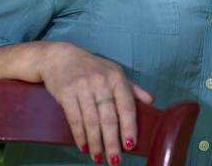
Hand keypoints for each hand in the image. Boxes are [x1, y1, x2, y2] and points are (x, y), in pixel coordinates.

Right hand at [38, 42, 153, 164]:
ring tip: (99, 158)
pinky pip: (74, 119)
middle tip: (115, 161)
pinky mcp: (66, 93)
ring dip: (96, 143)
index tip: (130, 145)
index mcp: (116, 78)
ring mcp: (82, 87)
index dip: (129, 127)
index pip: (127, 106)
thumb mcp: (114, 72)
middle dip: (112, 142)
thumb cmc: (91, 67)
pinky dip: (80, 136)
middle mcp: (101, 82)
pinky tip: (84, 147)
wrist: (60, 57)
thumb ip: (132, 89)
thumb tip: (151, 101)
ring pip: (91, 122)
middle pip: (109, 118)